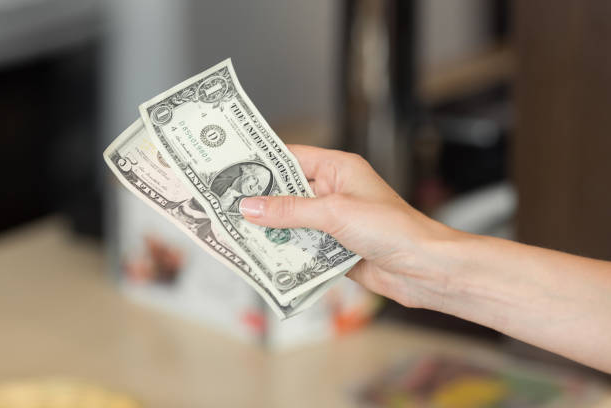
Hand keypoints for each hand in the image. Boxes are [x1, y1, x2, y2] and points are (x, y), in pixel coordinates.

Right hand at [239, 145, 454, 308]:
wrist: (423, 268)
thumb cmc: (391, 228)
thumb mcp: (334, 213)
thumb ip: (290, 210)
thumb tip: (250, 207)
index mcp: (338, 168)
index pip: (291, 157)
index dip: (261, 162)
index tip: (231, 167)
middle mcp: (334, 191)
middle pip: (288, 192)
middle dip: (260, 201)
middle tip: (224, 205)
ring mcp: (334, 221)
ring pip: (293, 221)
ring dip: (271, 229)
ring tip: (235, 232)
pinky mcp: (335, 247)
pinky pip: (303, 246)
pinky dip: (286, 251)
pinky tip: (263, 256)